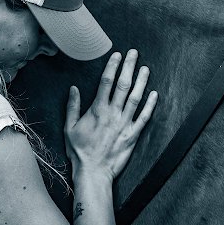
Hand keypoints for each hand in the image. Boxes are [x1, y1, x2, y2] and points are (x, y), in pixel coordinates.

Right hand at [64, 49, 157, 181]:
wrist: (93, 171)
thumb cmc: (79, 150)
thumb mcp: (69, 127)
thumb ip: (72, 107)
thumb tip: (74, 89)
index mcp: (97, 110)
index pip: (106, 82)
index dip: (112, 66)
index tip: (116, 55)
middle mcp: (112, 113)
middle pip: (122, 85)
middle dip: (129, 67)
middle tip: (134, 53)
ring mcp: (124, 124)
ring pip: (135, 98)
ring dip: (141, 82)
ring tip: (145, 68)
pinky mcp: (133, 135)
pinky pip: (144, 117)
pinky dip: (150, 105)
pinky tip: (154, 95)